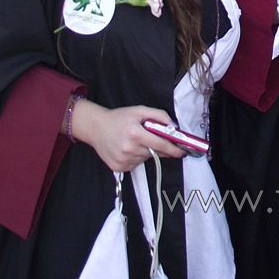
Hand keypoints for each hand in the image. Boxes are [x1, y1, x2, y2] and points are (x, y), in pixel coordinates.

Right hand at [70, 101, 186, 170]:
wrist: (95, 128)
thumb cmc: (119, 118)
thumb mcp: (140, 110)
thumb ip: (159, 116)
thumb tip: (174, 127)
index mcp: (135, 134)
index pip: (160, 144)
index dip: (174, 149)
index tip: (183, 151)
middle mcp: (129, 149)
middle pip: (155, 153)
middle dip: (161, 148)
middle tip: (156, 140)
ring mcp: (123, 160)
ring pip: (146, 159)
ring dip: (147, 152)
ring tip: (135, 141)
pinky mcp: (119, 168)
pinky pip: (136, 164)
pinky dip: (137, 157)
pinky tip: (128, 148)